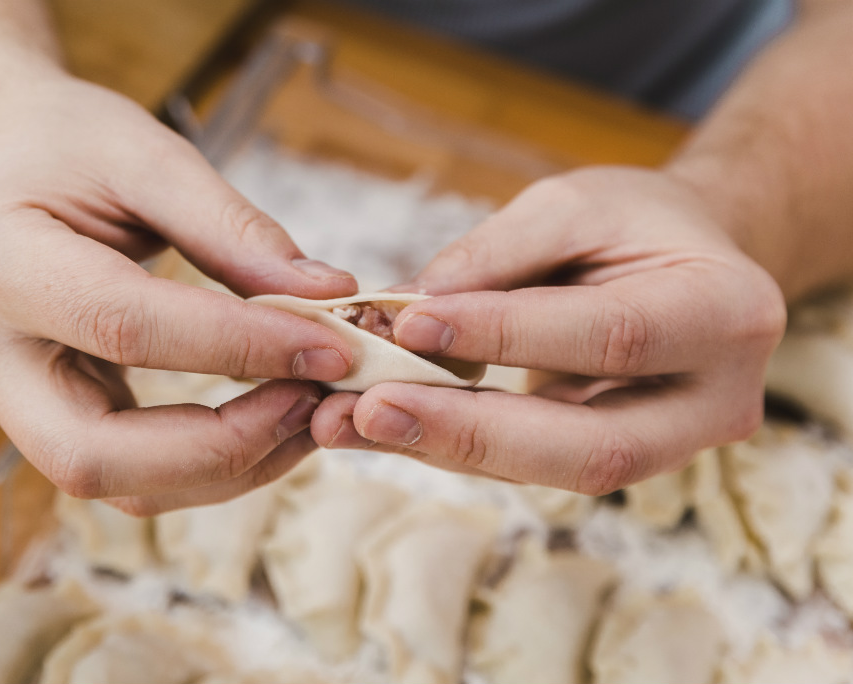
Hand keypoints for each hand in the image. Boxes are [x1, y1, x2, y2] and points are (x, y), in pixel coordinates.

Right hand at [0, 76, 357, 512]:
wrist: (3, 160)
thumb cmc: (67, 145)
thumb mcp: (148, 156)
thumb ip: (233, 229)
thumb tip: (328, 298)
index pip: (126, 326)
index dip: (239, 345)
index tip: (331, 344)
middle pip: (92, 455)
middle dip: (222, 446)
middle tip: (313, 401)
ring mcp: (9, 401)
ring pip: (117, 485)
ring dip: (228, 467)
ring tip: (308, 409)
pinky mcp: (48, 420)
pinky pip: (131, 474)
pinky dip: (211, 463)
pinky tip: (270, 418)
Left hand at [311, 166, 785, 493]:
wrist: (687, 261)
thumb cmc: (633, 221)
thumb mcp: (572, 205)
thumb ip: (495, 256)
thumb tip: (404, 311)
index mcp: (725, 312)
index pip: (611, 336)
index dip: (506, 335)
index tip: (408, 324)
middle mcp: (717, 399)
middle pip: (593, 447)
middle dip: (472, 432)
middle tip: (368, 410)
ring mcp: (675, 445)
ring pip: (556, 472)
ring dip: (448, 450)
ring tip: (352, 422)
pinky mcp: (622, 461)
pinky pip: (534, 466)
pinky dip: (456, 446)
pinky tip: (385, 425)